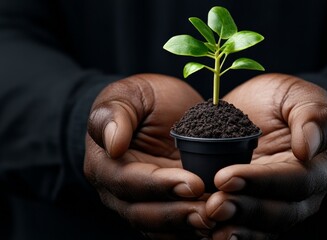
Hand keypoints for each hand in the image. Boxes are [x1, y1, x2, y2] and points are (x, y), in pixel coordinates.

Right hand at [84, 74, 214, 238]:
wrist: (159, 111)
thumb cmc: (143, 99)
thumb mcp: (129, 94)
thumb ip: (114, 114)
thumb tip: (113, 144)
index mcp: (104, 163)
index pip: (127, 181)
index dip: (160, 185)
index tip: (193, 183)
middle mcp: (117, 191)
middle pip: (142, 213)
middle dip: (177, 214)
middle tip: (210, 213)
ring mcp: (139, 203)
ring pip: (158, 227)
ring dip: (186, 227)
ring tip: (216, 222)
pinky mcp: (161, 208)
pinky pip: (172, 230)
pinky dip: (190, 231)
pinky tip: (215, 229)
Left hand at [206, 73, 326, 238]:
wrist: (260, 112)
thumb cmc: (281, 100)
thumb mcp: (297, 94)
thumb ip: (313, 115)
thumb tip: (308, 148)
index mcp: (320, 166)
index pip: (296, 181)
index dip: (262, 181)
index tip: (226, 177)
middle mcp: (305, 194)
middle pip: (281, 212)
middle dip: (245, 209)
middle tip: (213, 204)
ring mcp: (282, 207)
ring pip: (264, 227)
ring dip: (236, 227)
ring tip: (209, 219)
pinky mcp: (260, 213)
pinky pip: (250, 231)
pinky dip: (232, 234)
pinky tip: (210, 234)